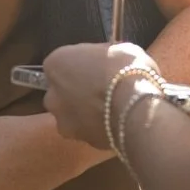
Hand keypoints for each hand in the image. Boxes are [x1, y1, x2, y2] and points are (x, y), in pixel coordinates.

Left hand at [42, 40, 158, 150]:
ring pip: (73, 115)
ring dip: (86, 113)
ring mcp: (64, 121)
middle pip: (61, 92)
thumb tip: (106, 60)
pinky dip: (99, 128)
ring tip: (112, 109)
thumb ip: (102, 56)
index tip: (96, 68)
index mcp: (55, 63)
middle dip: (77, 92)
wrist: (138, 110)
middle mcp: (52, 95)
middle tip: (102, 89)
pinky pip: (89, 131)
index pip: (61, 63)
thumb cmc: (126, 69)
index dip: (80, 65)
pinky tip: (117, 123)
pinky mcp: (82, 141)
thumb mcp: (117, 48)